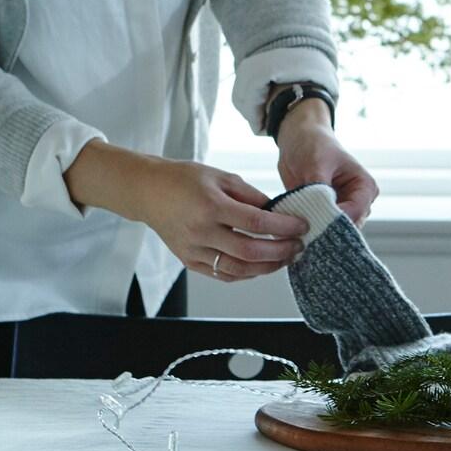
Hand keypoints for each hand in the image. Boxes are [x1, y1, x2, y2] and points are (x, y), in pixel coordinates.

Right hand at [133, 157, 306, 282]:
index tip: (302, 226)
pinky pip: (223, 274)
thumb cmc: (184, 179)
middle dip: (280, 252)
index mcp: (211, 206)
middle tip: (298, 246)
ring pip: (238, 269)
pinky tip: (261, 265)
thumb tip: (277, 211)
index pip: (256, 222)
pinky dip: (246, 273)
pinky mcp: (189, 261)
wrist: (148, 192)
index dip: (284, 227)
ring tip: (285, 258)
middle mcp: (201, 232)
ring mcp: (194, 250)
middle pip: (250, 251)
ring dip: (267, 267)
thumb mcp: (220, 176)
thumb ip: (250, 195)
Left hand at [275, 105, 378, 226]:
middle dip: (325, 230)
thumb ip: (318, 190)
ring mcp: (341, 210)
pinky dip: (306, 231)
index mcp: (365, 187)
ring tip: (295, 232)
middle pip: (346, 227)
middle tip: (302, 233)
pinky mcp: (324, 214)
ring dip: (314, 232)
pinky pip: (318, 229)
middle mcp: (357, 202)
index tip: (311, 223)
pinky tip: (292, 230)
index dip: (334, 221)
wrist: (299, 138)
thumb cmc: (313, 144)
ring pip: (332, 232)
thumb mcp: (316, 164)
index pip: (355, 213)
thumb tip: (314, 216)